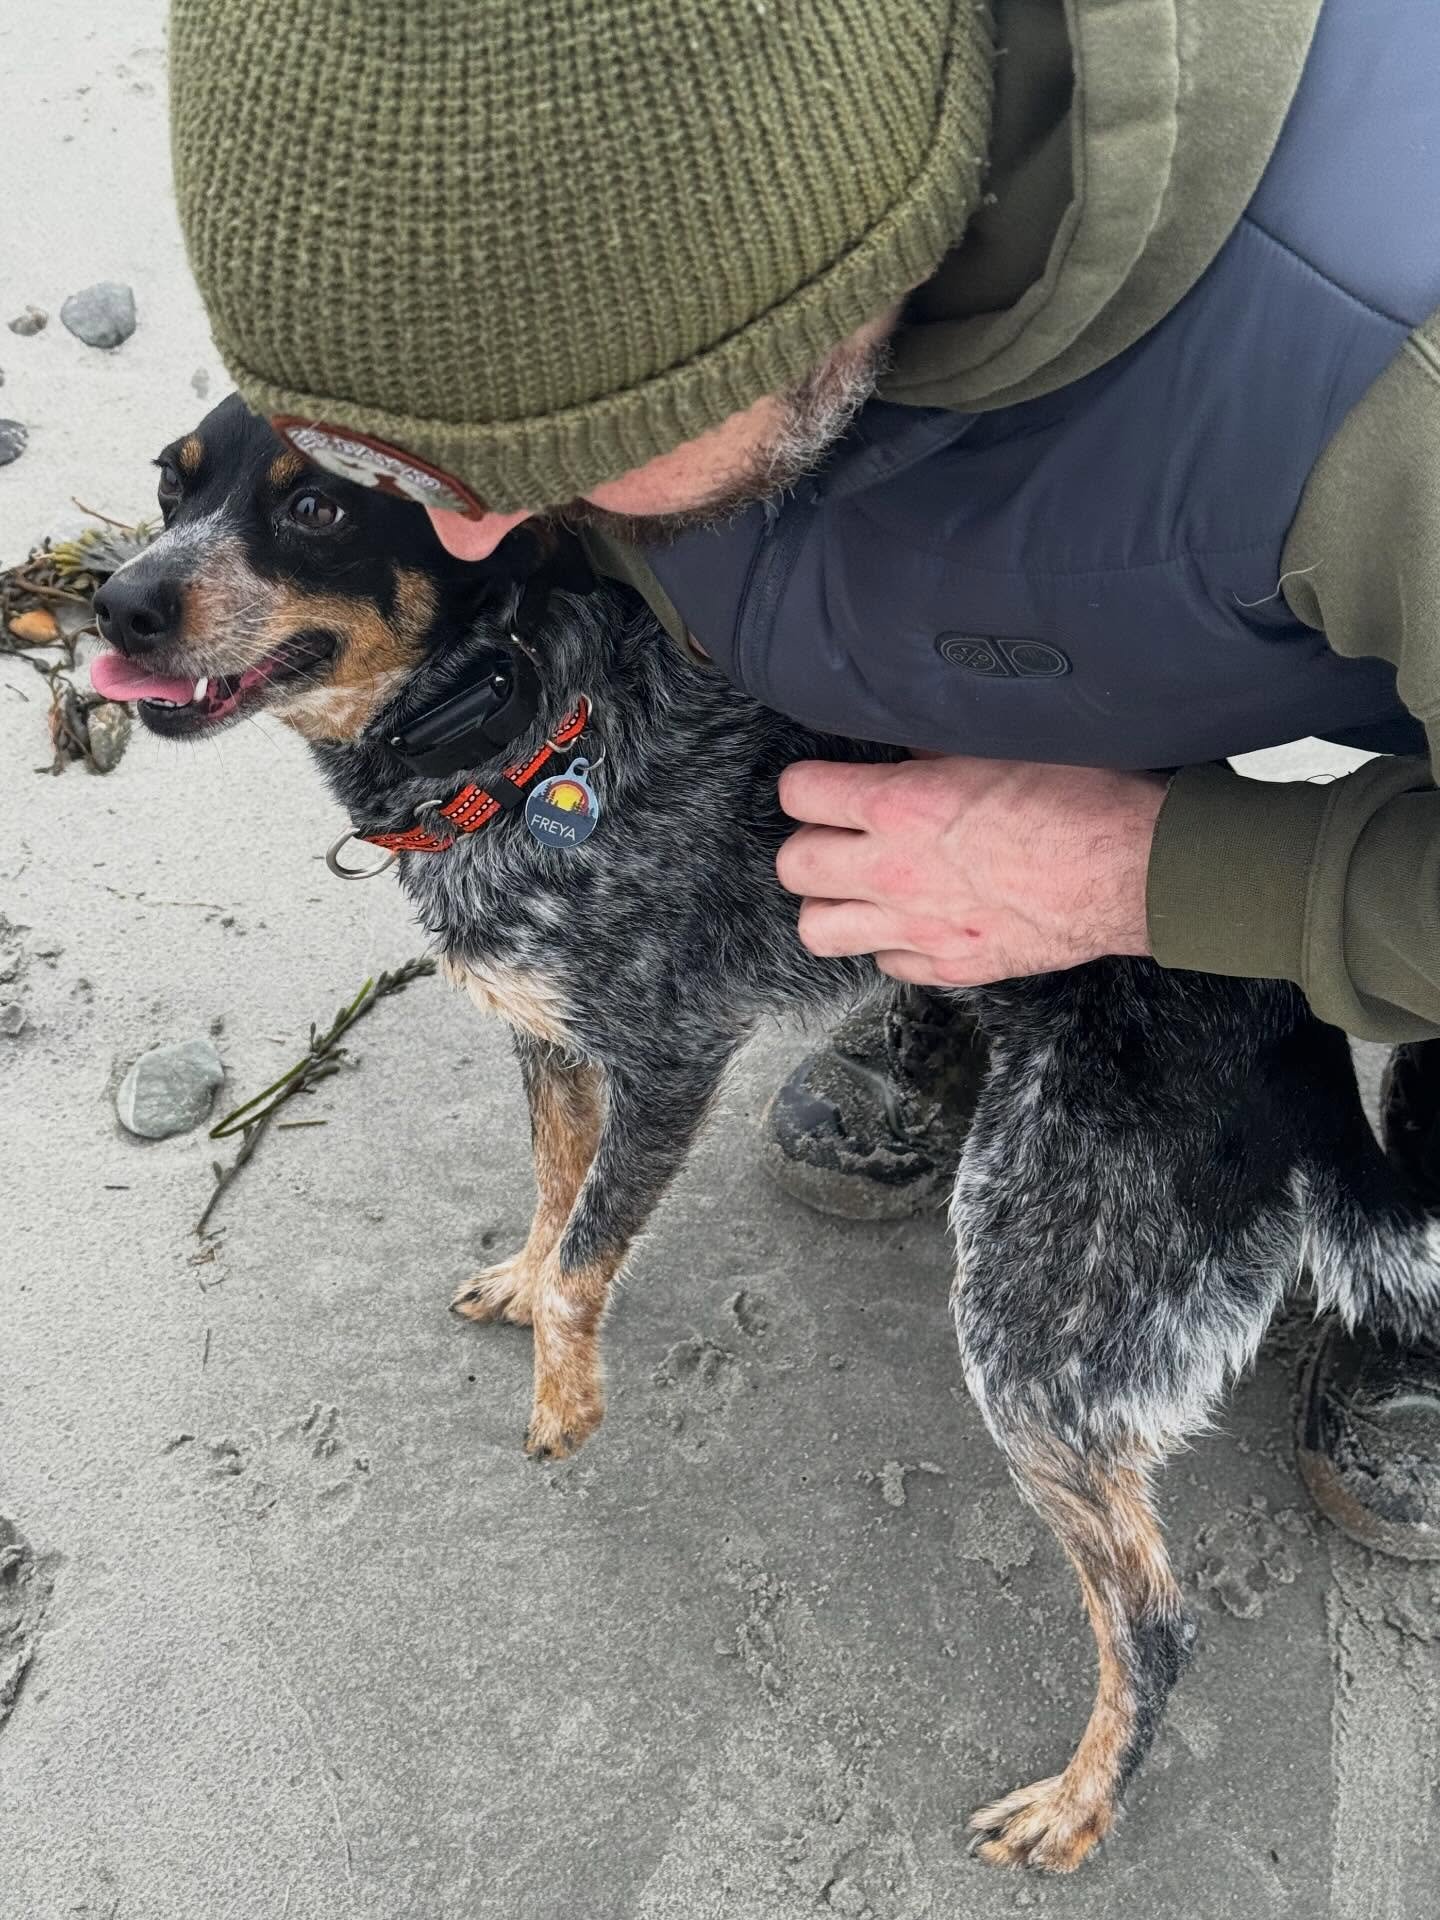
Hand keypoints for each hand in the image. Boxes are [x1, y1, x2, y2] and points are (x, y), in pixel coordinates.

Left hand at [776, 755, 1166, 986]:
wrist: (1135, 870)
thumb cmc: (1082, 799)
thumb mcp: (1000, 744)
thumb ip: (935, 748)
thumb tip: (908, 743)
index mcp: (898, 805)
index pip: (798, 794)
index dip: (807, 785)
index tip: (823, 785)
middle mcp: (893, 871)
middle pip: (793, 868)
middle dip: (807, 847)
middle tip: (837, 836)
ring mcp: (918, 927)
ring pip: (818, 930)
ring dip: (831, 905)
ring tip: (857, 887)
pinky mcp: (951, 965)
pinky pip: (885, 963)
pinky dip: (890, 943)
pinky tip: (914, 919)